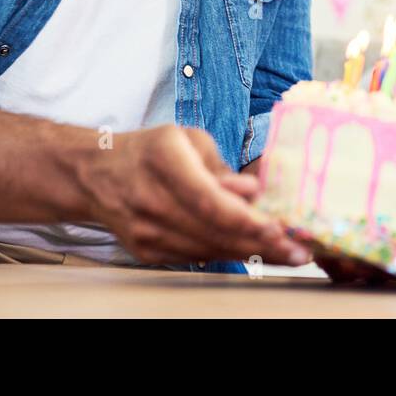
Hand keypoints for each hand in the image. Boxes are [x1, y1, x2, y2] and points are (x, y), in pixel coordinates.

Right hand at [80, 124, 310, 266]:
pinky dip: (229, 254)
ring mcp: (146, 232)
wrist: (94, 175)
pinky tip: (257, 252)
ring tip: (290, 253)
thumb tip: (253, 193)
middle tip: (301, 249)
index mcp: (163, 160)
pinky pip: (197, 256)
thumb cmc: (150, 150)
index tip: (279, 228)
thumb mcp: (187, 139)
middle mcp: (151, 200)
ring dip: (253, 254)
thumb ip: (221, 168)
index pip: (207, 199)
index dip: (245, 219)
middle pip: (214, 231)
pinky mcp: (147, 251)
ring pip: (209, 250)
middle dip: (263, 244)